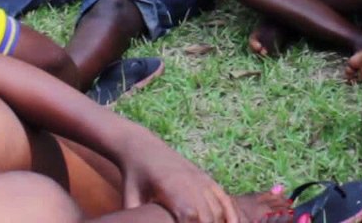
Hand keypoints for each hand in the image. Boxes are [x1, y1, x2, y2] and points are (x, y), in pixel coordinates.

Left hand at [122, 138, 237, 222]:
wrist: (142, 146)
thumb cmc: (134, 176)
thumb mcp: (130, 197)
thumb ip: (134, 215)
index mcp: (169, 186)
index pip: (189, 214)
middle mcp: (189, 181)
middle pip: (207, 215)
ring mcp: (200, 178)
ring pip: (218, 208)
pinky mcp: (205, 177)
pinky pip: (224, 197)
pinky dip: (231, 213)